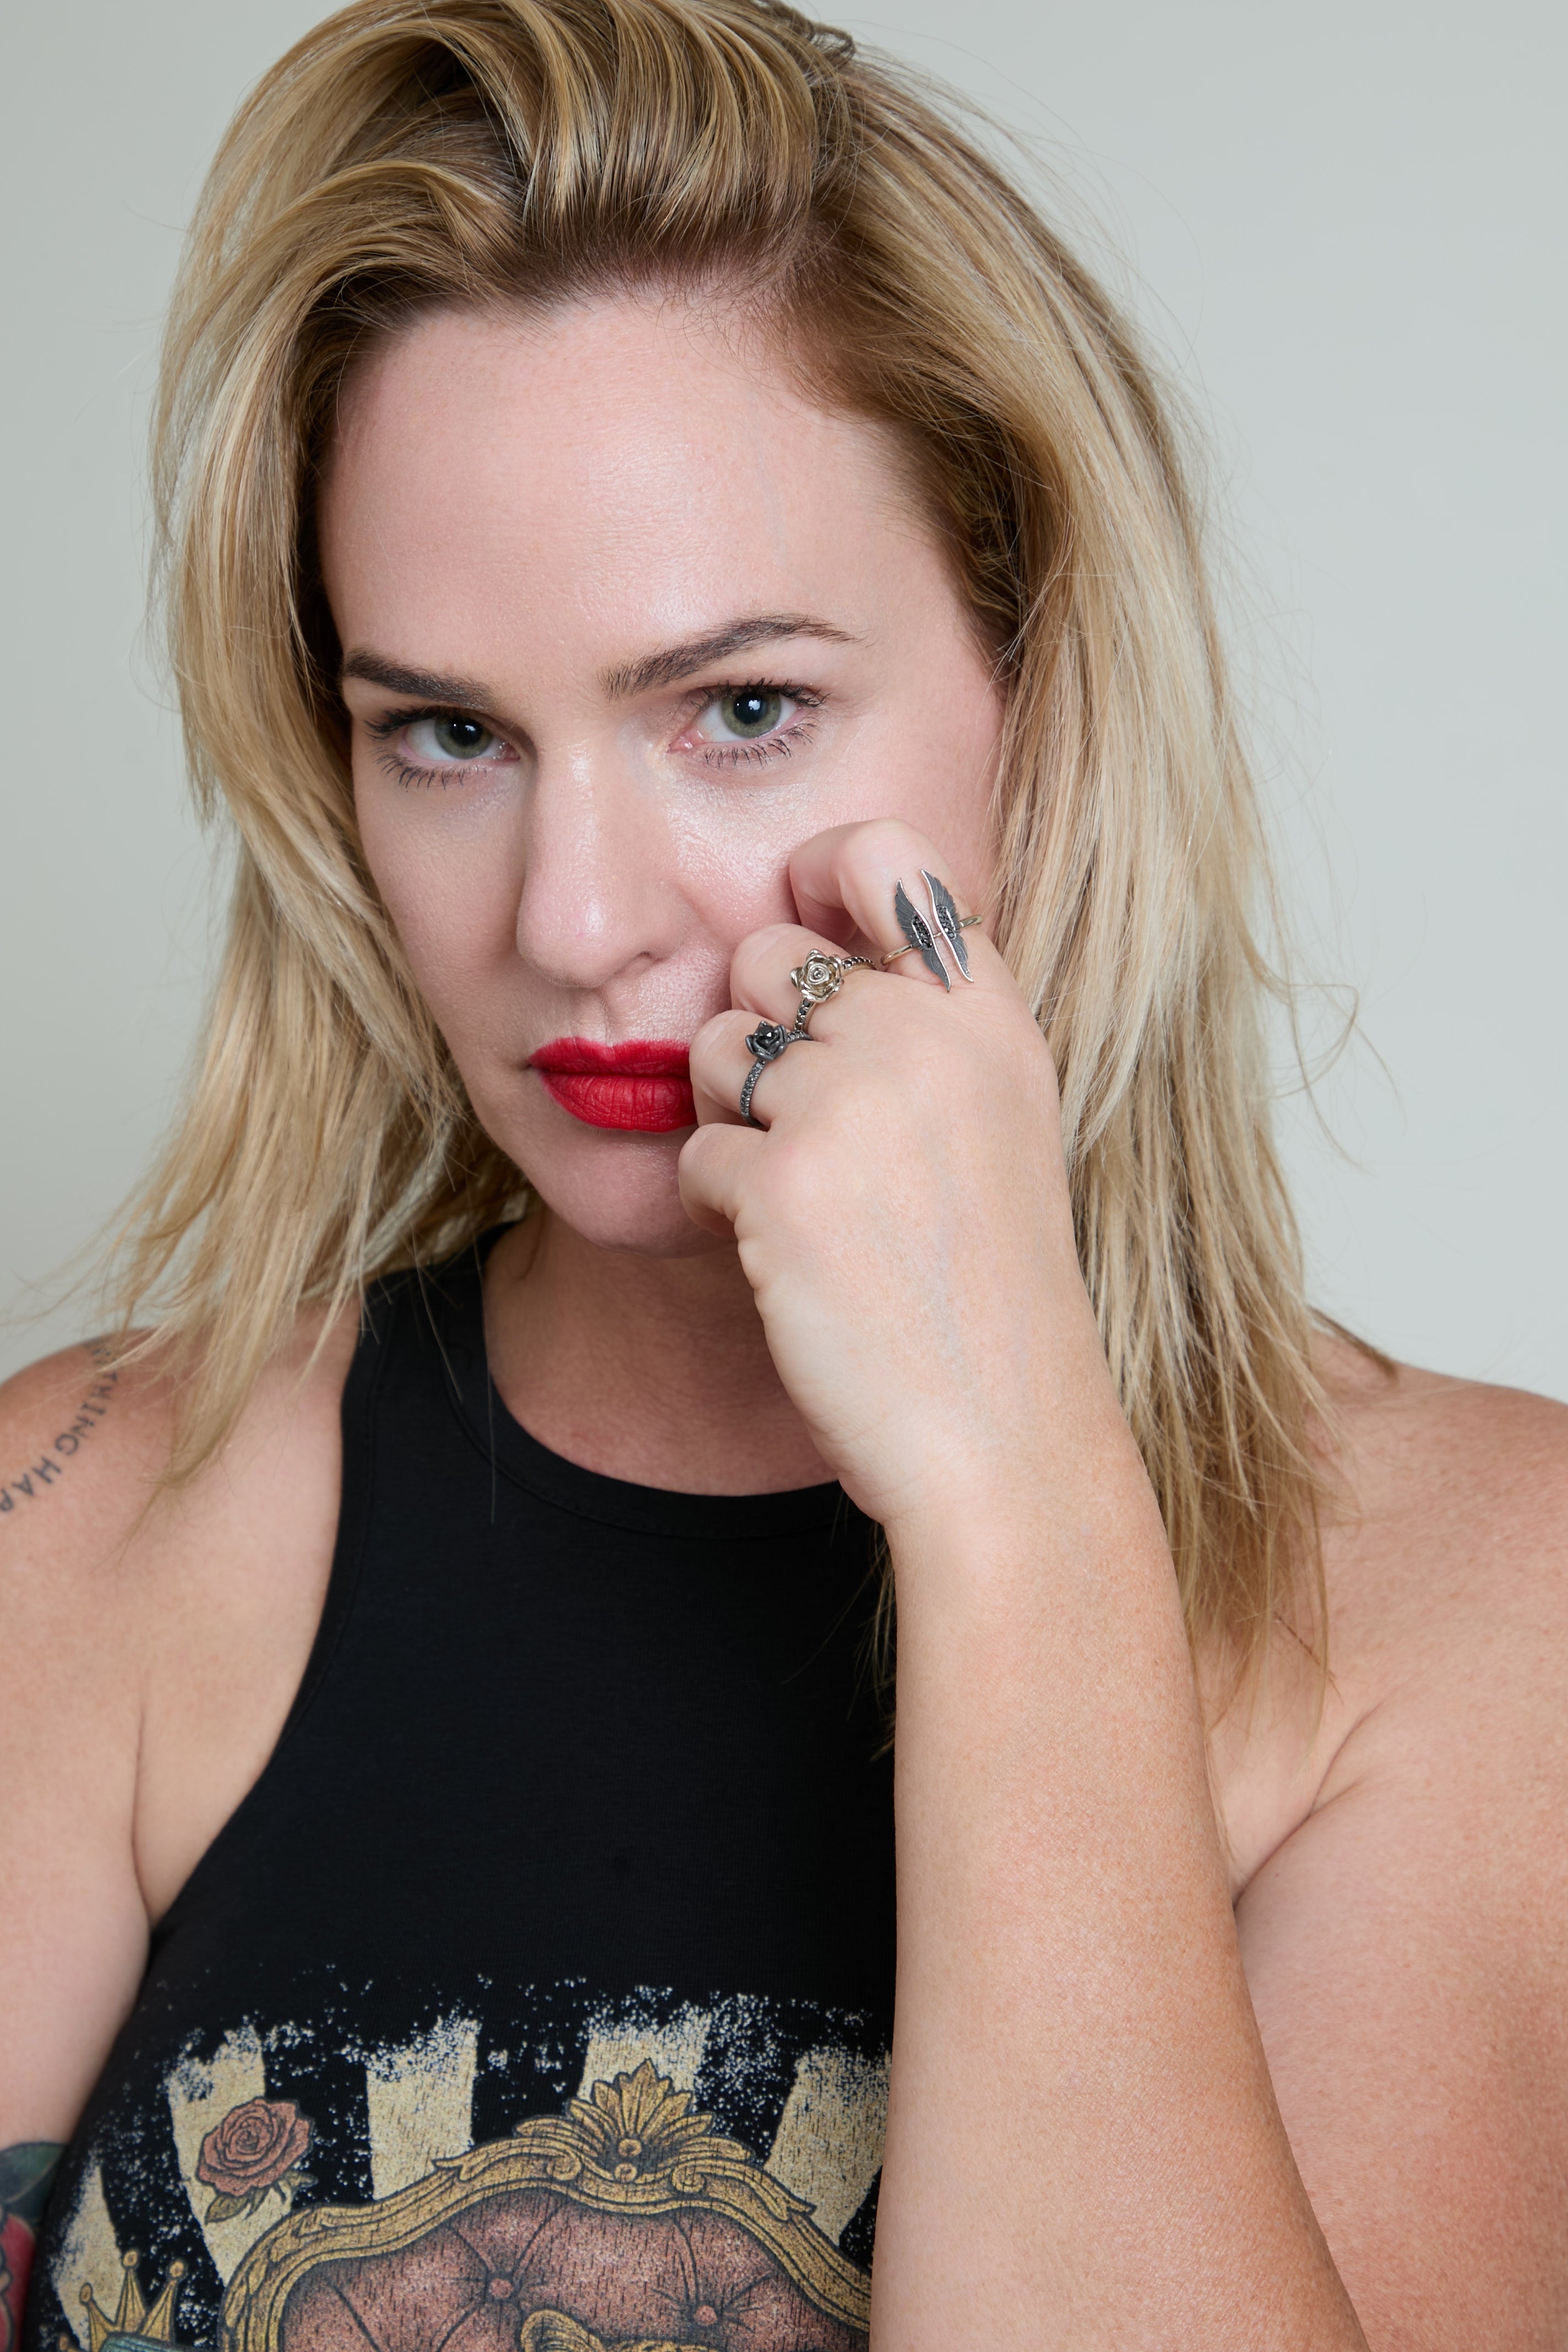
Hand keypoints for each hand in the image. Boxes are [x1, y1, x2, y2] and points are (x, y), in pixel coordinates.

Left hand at [680, 819, 1115, 1535]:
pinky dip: (720, 1212)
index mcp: (990, 1016)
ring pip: (714, 1050)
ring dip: (732, 1122)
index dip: (819, 869)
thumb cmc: (989, 1291)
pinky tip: (792, 1262)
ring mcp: (850, 1102)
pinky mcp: (779, 1180)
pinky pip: (693, 1155)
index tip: (802, 914)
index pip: (889, 856)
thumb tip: (803, 962)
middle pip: (767, 957)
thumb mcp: (1000, 1122)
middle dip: (759, 1033)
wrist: (1000, 1432)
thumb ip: (926, 1028)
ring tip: (808, 1203)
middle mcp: (923, 1036)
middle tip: (808, 1131)